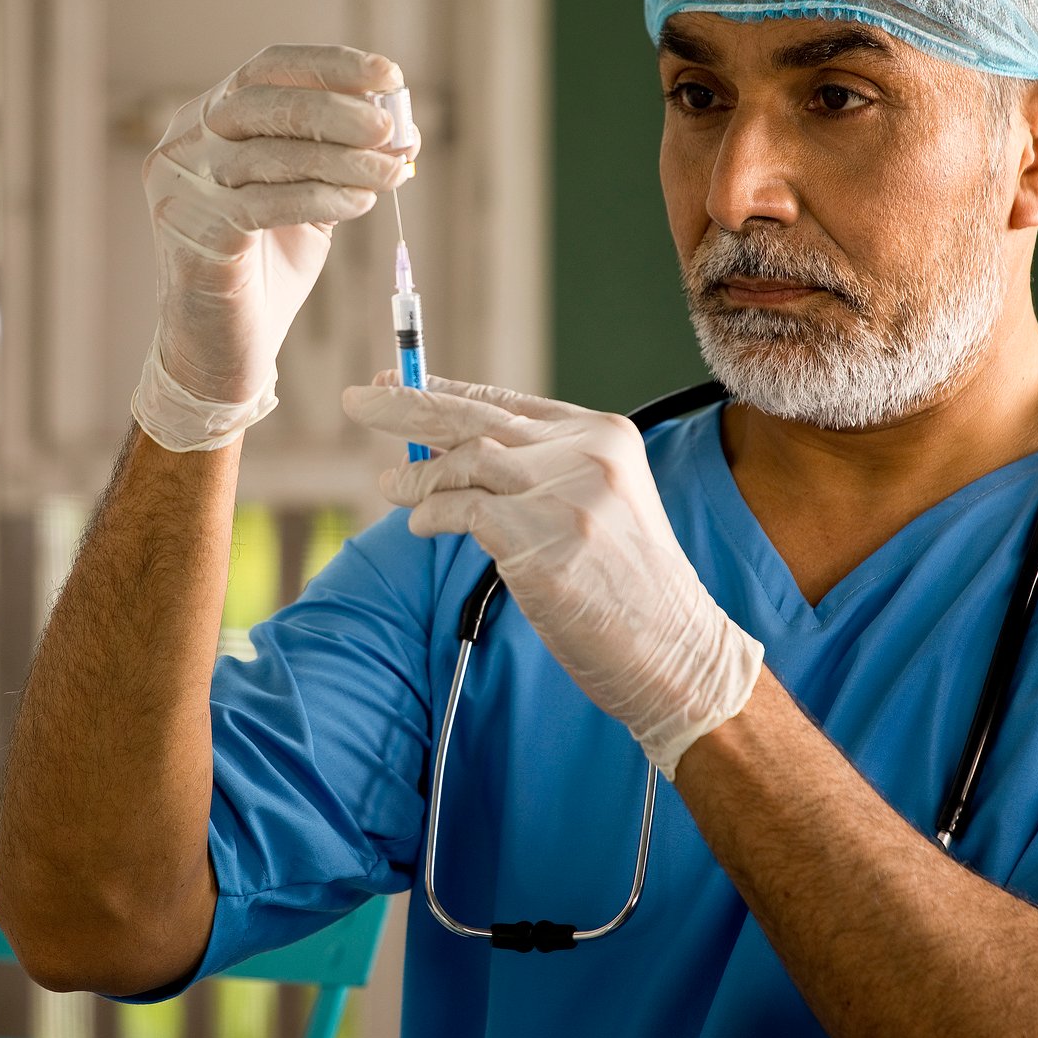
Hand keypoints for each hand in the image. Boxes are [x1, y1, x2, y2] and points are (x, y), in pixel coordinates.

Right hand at [133, 45, 416, 451]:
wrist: (222, 349)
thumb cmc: (264, 270)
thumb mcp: (308, 199)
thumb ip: (341, 158)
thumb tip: (402, 128)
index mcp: (206, 120)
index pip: (266, 69)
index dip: (330, 66)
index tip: (390, 76)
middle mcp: (183, 144)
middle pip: (264, 102)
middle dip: (337, 110)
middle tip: (390, 129)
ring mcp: (182, 188)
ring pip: (270, 154)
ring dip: (342, 159)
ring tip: (392, 172)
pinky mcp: (194, 233)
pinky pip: (266, 203)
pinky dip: (322, 197)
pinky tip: (360, 202)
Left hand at [342, 375, 764, 777]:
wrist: (679, 653)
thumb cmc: (630, 593)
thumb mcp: (599, 509)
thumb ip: (542, 475)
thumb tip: (452, 455)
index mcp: (603, 436)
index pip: (508, 402)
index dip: (446, 390)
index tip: (397, 384)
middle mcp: (586, 452)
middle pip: (476, 416)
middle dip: (408, 407)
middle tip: (357, 401)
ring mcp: (566, 493)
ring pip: (465, 460)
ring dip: (416, 475)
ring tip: (390, 485)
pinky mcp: (543, 537)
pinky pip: (462, 508)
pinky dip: (431, 514)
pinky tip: (419, 524)